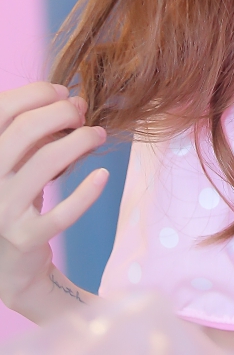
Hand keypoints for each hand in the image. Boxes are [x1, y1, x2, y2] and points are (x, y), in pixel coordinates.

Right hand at [0, 82, 107, 317]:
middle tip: (81, 113)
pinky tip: (102, 176)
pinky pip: (61, 213)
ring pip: (47, 161)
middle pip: (25, 129)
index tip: (62, 93)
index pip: (3, 109)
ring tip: (98, 135)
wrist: (7, 262)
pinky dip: (85, 193)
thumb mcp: (14, 161)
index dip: (36, 93)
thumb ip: (35, 131)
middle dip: (61, 111)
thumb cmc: (15, 195)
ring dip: (80, 140)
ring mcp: (3, 211)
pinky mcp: (26, 237)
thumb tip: (75, 100)